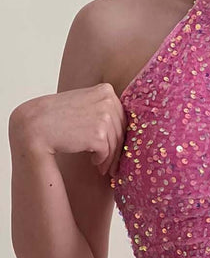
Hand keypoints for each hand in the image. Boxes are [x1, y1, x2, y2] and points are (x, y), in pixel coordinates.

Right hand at [10, 82, 126, 177]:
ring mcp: (103, 117)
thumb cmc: (58, 117)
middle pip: (121, 131)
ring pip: (116, 144)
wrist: (36, 126)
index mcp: (106, 90)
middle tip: (113, 164)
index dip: (120, 134)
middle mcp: (107, 101)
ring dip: (110, 159)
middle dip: (118, 149)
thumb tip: (124, 126)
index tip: (116, 147)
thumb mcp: (83, 102)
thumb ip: (102, 107)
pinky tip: (95, 163)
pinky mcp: (98, 134)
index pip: (121, 117)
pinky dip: (102, 161)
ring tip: (104, 167)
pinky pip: (107, 152)